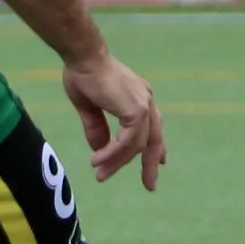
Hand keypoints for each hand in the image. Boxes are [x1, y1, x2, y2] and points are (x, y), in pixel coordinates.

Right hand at [63, 50, 167, 191]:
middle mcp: (146, 100)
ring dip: (117, 162)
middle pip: (154, 140)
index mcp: (140, 97)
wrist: (83, 57)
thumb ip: (97, 128)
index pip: (153, 127)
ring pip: (137, 145)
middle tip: (150, 185)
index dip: (156, 147)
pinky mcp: (137, 110)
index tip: (161, 162)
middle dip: (150, 164)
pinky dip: (113, 153)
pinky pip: (128, 141)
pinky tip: (98, 160)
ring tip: (101, 175)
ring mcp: (144, 104)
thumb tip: (99, 150)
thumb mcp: (90, 107)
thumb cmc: (83, 75)